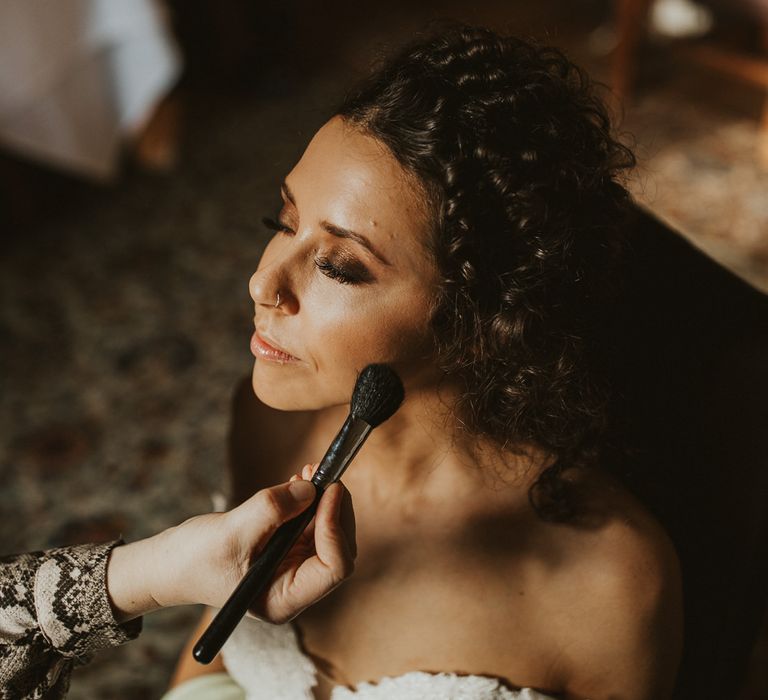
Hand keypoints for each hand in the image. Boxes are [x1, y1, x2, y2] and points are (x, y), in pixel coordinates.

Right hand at [106, 464, 355, 623]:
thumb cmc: (192, 561)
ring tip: (310, 472)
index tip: (330, 491)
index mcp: (285, 600)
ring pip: (326, 531)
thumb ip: (271, 511)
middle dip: (334, 509)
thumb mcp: (231, 533)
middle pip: (337, 547)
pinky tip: (299, 480)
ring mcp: (291, 567)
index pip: (334, 568)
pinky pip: (309, 522)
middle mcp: (295, 586)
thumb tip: (311, 489)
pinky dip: (309, 500)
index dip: (336, 528)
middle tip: (324, 475)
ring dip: (323, 500)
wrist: (167, 563)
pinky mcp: (285, 548)